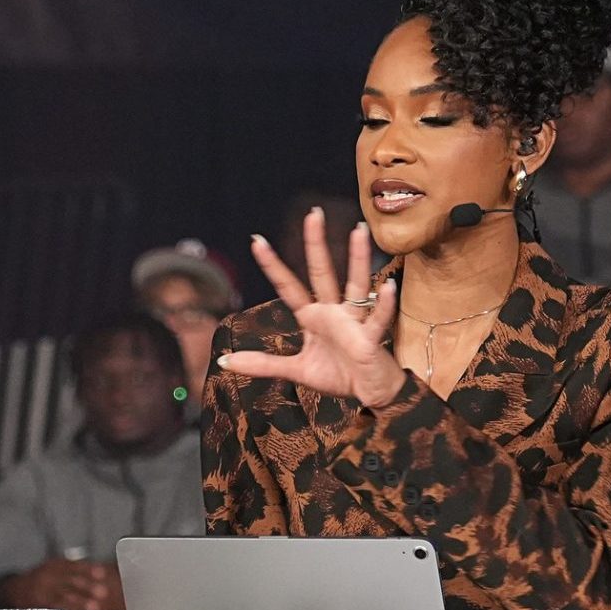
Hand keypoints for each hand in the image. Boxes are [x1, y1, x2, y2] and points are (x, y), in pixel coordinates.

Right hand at [0, 559, 120, 609]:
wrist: (14, 588)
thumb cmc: (40, 579)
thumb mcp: (53, 570)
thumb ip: (71, 571)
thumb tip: (95, 575)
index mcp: (54, 564)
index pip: (73, 565)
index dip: (88, 569)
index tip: (102, 573)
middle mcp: (49, 574)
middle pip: (71, 580)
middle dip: (88, 586)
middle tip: (103, 592)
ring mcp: (43, 588)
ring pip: (65, 594)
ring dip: (81, 601)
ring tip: (94, 608)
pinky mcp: (39, 600)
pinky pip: (56, 606)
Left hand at [218, 209, 407, 408]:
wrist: (370, 394)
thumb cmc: (338, 375)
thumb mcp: (295, 370)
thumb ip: (262, 364)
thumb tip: (223, 361)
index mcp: (313, 317)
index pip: (288, 286)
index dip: (273, 265)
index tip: (256, 241)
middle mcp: (333, 312)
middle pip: (321, 273)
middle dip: (316, 245)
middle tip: (312, 214)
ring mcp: (354, 322)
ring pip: (355, 284)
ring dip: (357, 259)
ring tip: (359, 231)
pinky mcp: (370, 339)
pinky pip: (377, 320)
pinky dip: (382, 305)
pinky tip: (387, 287)